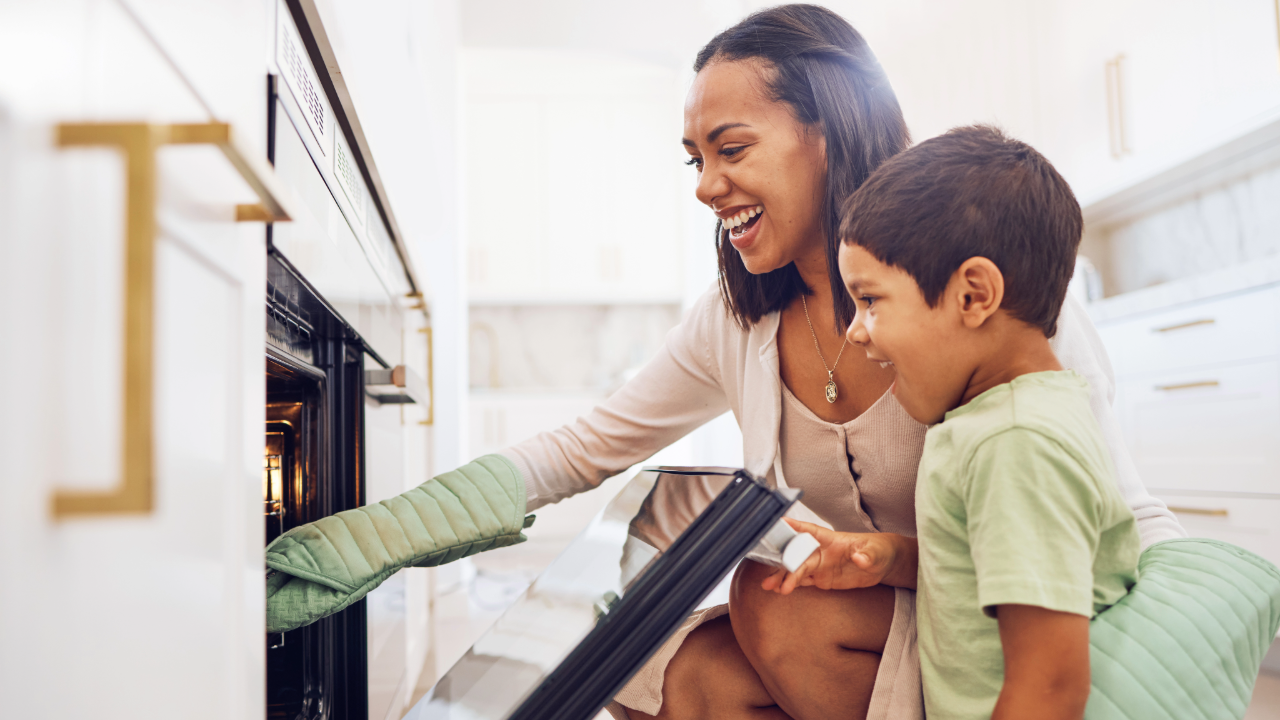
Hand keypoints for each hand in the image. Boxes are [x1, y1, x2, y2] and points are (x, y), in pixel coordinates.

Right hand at [760, 519, 908, 594]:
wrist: (881, 565)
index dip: (794, 527)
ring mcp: (819, 565)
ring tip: (770, 586)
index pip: (810, 531)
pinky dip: (790, 584)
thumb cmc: (878, 551)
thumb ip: (867, 555)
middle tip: (774, 578)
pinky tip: (779, 589)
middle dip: (785, 565)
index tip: (779, 524)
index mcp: (831, 539)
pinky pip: (802, 580)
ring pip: (796, 569)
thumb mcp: (876, 553)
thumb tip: (860, 558)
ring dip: (783, 576)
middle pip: (798, 555)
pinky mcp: (821, 578)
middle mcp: (821, 551)